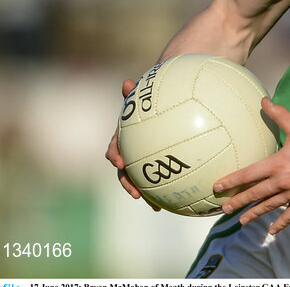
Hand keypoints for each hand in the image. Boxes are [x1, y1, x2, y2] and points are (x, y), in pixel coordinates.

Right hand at [104, 79, 159, 210]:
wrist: (159, 104)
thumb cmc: (149, 101)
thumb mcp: (144, 97)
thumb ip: (136, 95)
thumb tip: (126, 82)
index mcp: (124, 137)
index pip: (115, 148)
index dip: (115, 156)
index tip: (119, 163)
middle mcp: (130, 151)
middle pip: (124, 171)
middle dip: (128, 184)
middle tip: (136, 193)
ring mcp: (141, 160)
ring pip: (139, 180)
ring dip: (144, 194)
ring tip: (155, 206)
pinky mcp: (153, 166)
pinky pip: (156, 180)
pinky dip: (161, 192)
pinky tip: (174, 202)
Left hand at [213, 97, 289, 234]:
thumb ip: (279, 115)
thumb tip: (264, 100)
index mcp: (278, 164)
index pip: (249, 174)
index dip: (232, 181)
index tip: (218, 187)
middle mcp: (283, 182)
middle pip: (255, 194)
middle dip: (238, 201)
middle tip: (224, 208)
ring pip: (269, 206)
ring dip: (254, 214)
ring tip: (242, 220)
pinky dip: (281, 223)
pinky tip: (272, 231)